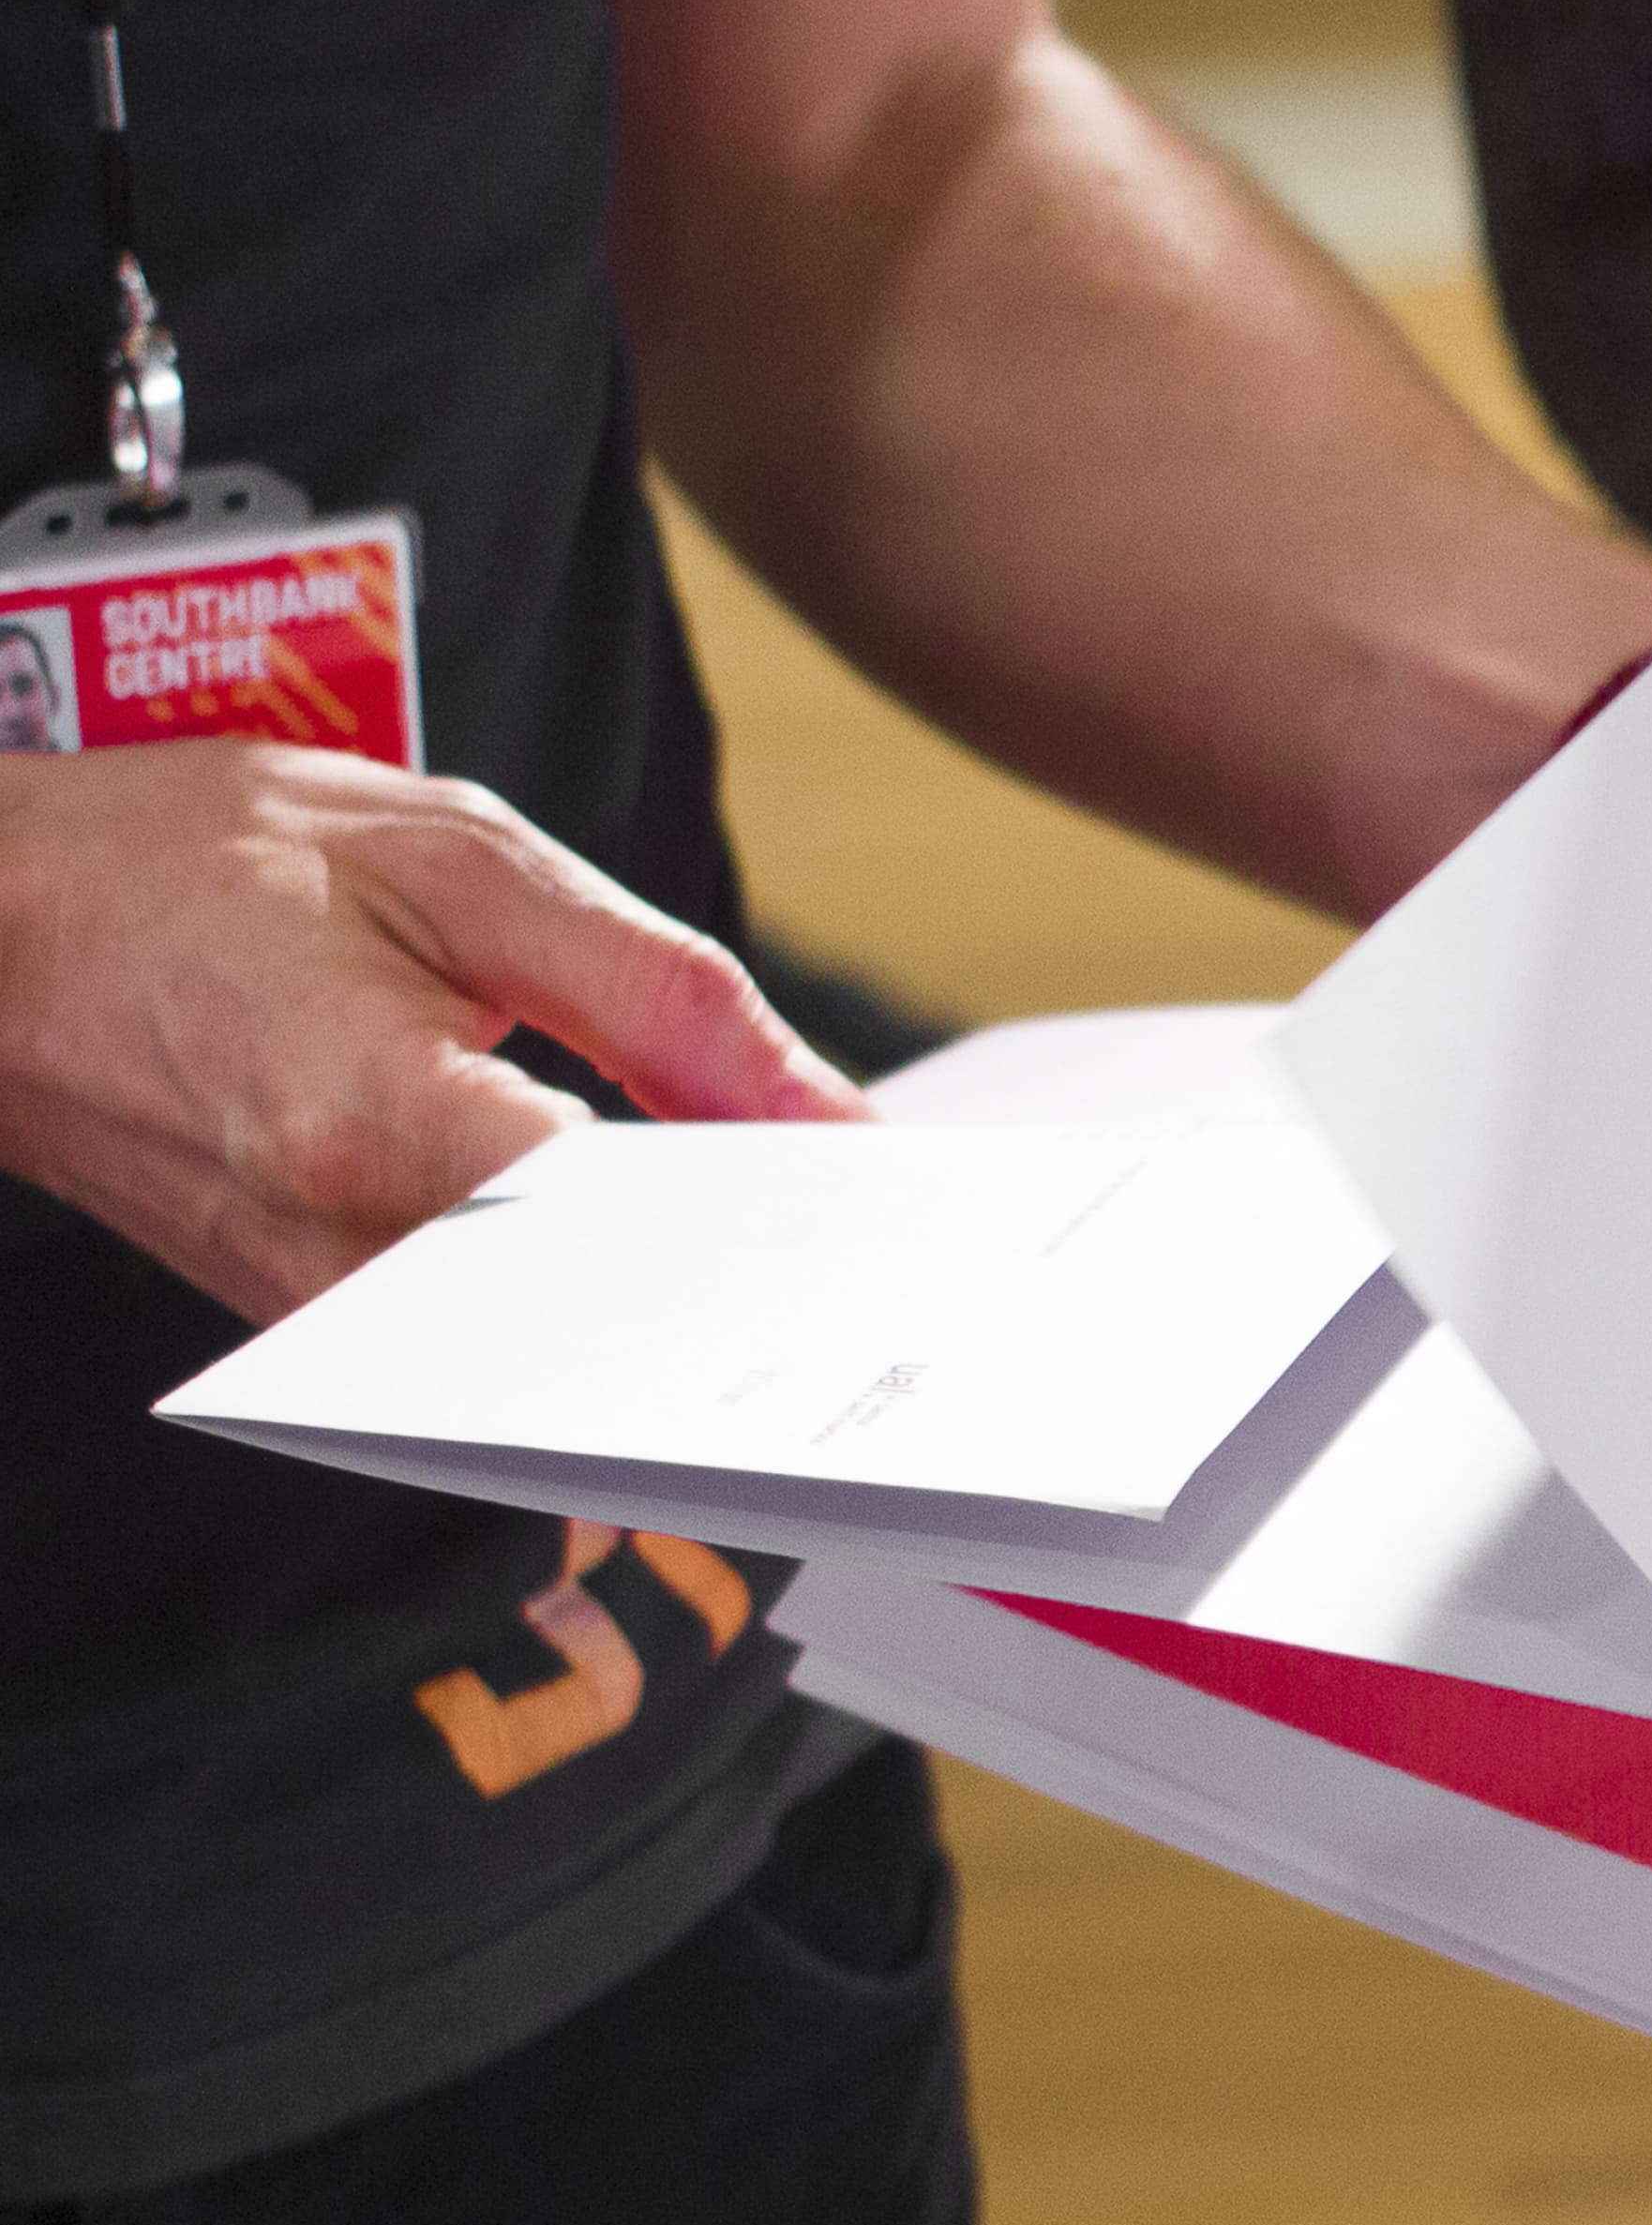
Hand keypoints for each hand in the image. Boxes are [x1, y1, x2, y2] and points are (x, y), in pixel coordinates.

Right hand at [0, 741, 863, 1321]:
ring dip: (679, 1307)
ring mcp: (325, 1322)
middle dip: (754, 1296)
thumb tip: (833, 1121)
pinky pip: (501, 1355)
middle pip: (618, 1332)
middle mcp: (345, 1256)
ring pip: (568, 1364)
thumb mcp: (457, 861)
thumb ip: (664, 996)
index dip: (781, 1242)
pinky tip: (650, 1247)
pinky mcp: (321, 1344)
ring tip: (762, 1238)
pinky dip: (591, 1304)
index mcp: (375, 1118)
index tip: (888, 1232)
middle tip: (863, 1254)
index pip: (632, 1238)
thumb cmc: (190, 869)